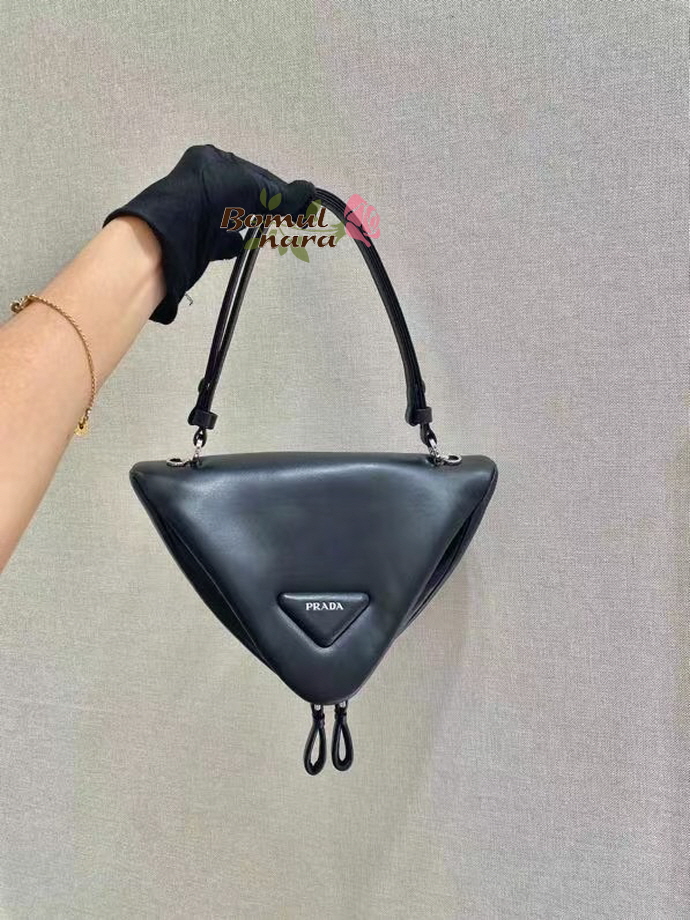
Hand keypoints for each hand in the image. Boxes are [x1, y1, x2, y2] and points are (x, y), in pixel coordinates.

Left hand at [103, 145, 314, 323]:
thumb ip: (281, 195)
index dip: (279, 191)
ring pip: (235, 217)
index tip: (301, 207)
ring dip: (252, 224)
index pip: (256, 174)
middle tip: (290, 220)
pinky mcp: (198, 239)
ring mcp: (200, 211)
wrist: (170, 237)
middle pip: (246, 195)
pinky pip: (223, 240)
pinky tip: (244, 246)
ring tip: (269, 231)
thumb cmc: (210, 199)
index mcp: (213, 160)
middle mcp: (204, 182)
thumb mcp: (251, 189)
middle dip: (267, 207)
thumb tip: (311, 191)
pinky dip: (236, 243)